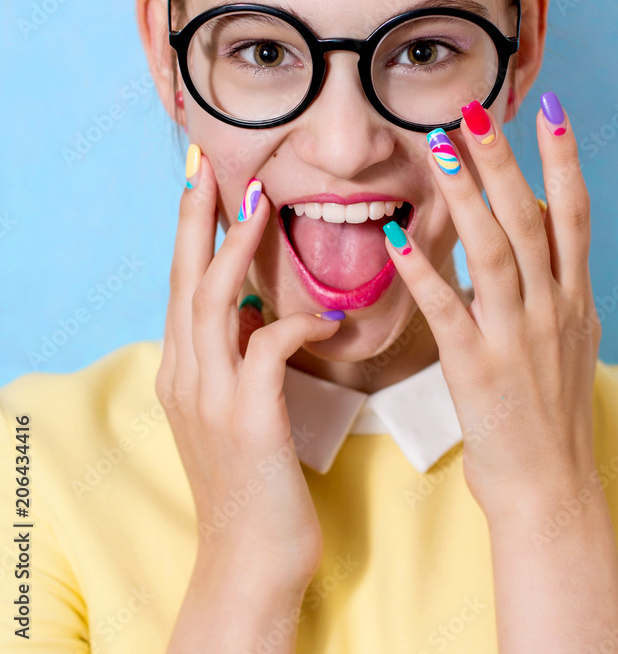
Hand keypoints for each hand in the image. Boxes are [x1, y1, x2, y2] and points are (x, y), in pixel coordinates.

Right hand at [156, 148, 340, 589]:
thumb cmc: (255, 483)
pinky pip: (267, 349)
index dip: (190, 233)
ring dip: (234, 249)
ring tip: (256, 204)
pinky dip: (294, 324)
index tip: (202, 183)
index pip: (182, 285)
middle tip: (208, 165)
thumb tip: (252, 313)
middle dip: (195, 219)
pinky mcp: (247, 421)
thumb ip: (234, 361)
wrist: (251, 562)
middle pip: (184, 279)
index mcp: (183, 372)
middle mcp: (186, 377)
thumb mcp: (233, 413)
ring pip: (211, 302)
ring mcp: (210, 399)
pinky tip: (325, 318)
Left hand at [383, 94, 600, 515]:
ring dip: (466, 198)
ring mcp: (517, 338)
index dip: (563, 160)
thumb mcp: (573, 338)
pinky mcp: (478, 369)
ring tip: (438, 149)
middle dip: (503, 162)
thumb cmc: (553, 412)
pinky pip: (447, 310)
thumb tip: (539, 226)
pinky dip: (424, 270)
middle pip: (529, 220)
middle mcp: (552, 309)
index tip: (551, 109)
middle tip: (474, 111)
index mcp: (574, 298)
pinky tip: (397, 237)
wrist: (550, 488)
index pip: (573, 214)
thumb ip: (557, 282)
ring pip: (493, 253)